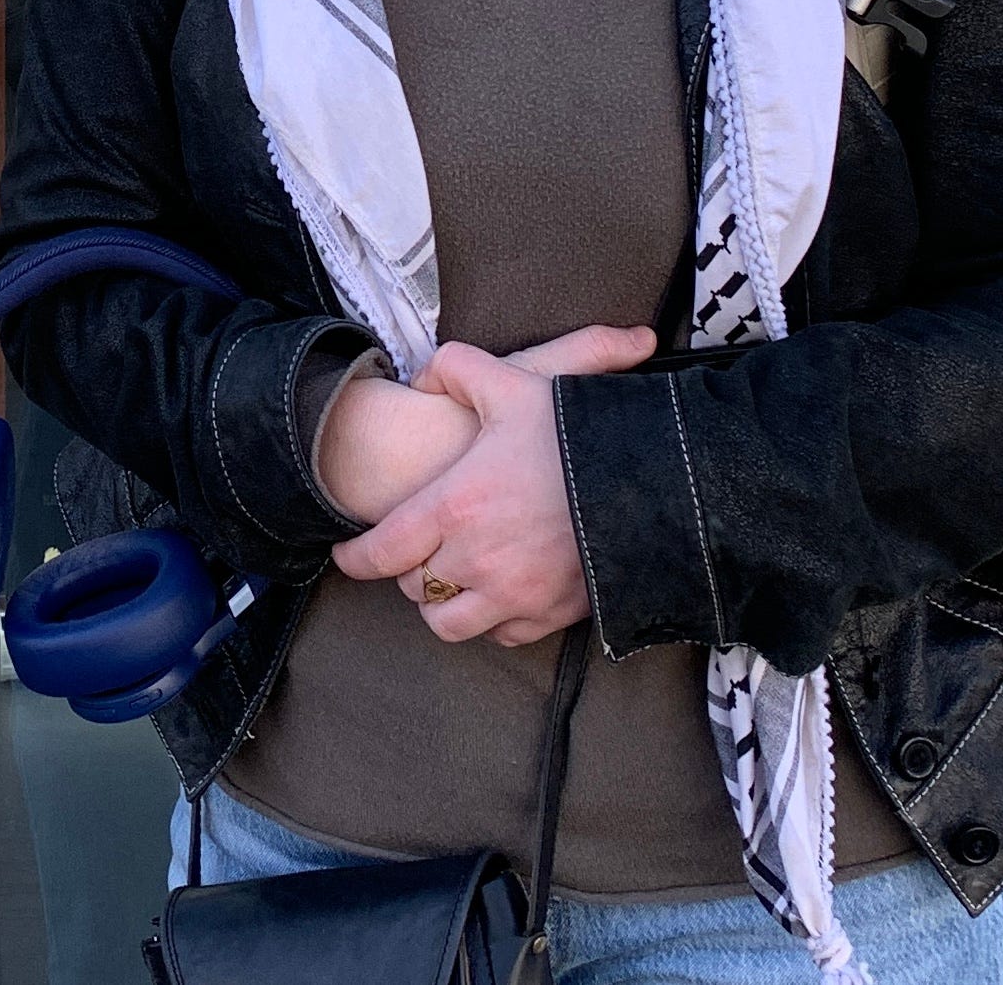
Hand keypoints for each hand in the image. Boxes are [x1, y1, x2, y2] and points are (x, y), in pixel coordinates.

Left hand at [331, 326, 653, 647]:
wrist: (656, 480)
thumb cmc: (575, 432)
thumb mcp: (511, 383)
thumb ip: (456, 369)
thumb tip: (422, 378)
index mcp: (455, 506)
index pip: (382, 550)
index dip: (356, 558)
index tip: (346, 556)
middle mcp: (477, 559)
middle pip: (414, 587)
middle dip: (410, 570)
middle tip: (419, 550)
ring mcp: (515, 594)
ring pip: (450, 624)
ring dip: (444, 604)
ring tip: (453, 578)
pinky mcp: (551, 615)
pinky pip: (502, 634)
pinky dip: (493, 619)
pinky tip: (500, 591)